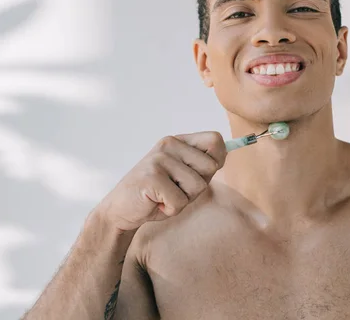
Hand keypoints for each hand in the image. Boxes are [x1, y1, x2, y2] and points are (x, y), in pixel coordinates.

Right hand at [96, 132, 226, 231]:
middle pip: (211, 167)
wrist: (121, 209)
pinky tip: (155, 204)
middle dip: (197, 187)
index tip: (199, 174)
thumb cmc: (157, 194)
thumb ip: (202, 164)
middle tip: (174, 190)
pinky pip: (180, 202)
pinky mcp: (152, 178)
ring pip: (197, 187)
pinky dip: (170, 210)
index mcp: (178, 141)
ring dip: (183, 200)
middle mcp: (169, 145)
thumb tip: (229, 150)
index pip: (215, 139)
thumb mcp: (183, 175)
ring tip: (164, 197)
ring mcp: (159, 160)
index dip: (217, 160)